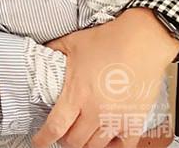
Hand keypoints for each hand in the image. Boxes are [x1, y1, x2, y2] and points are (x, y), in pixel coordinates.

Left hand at [33, 8, 178, 147]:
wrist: (139, 42)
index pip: (55, 126)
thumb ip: (53, 51)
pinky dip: (112, 147)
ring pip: (95, 147)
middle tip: (64, 133)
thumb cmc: (107, 41)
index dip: (44, 138)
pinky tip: (107, 140)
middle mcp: (94, 111)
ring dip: (86, 144)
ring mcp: (115, 119)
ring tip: (83, 135)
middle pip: (74, 141)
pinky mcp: (134, 121)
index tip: (39, 142)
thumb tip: (41, 53)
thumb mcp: (71, 43)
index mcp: (76, 93)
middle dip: (65, 139)